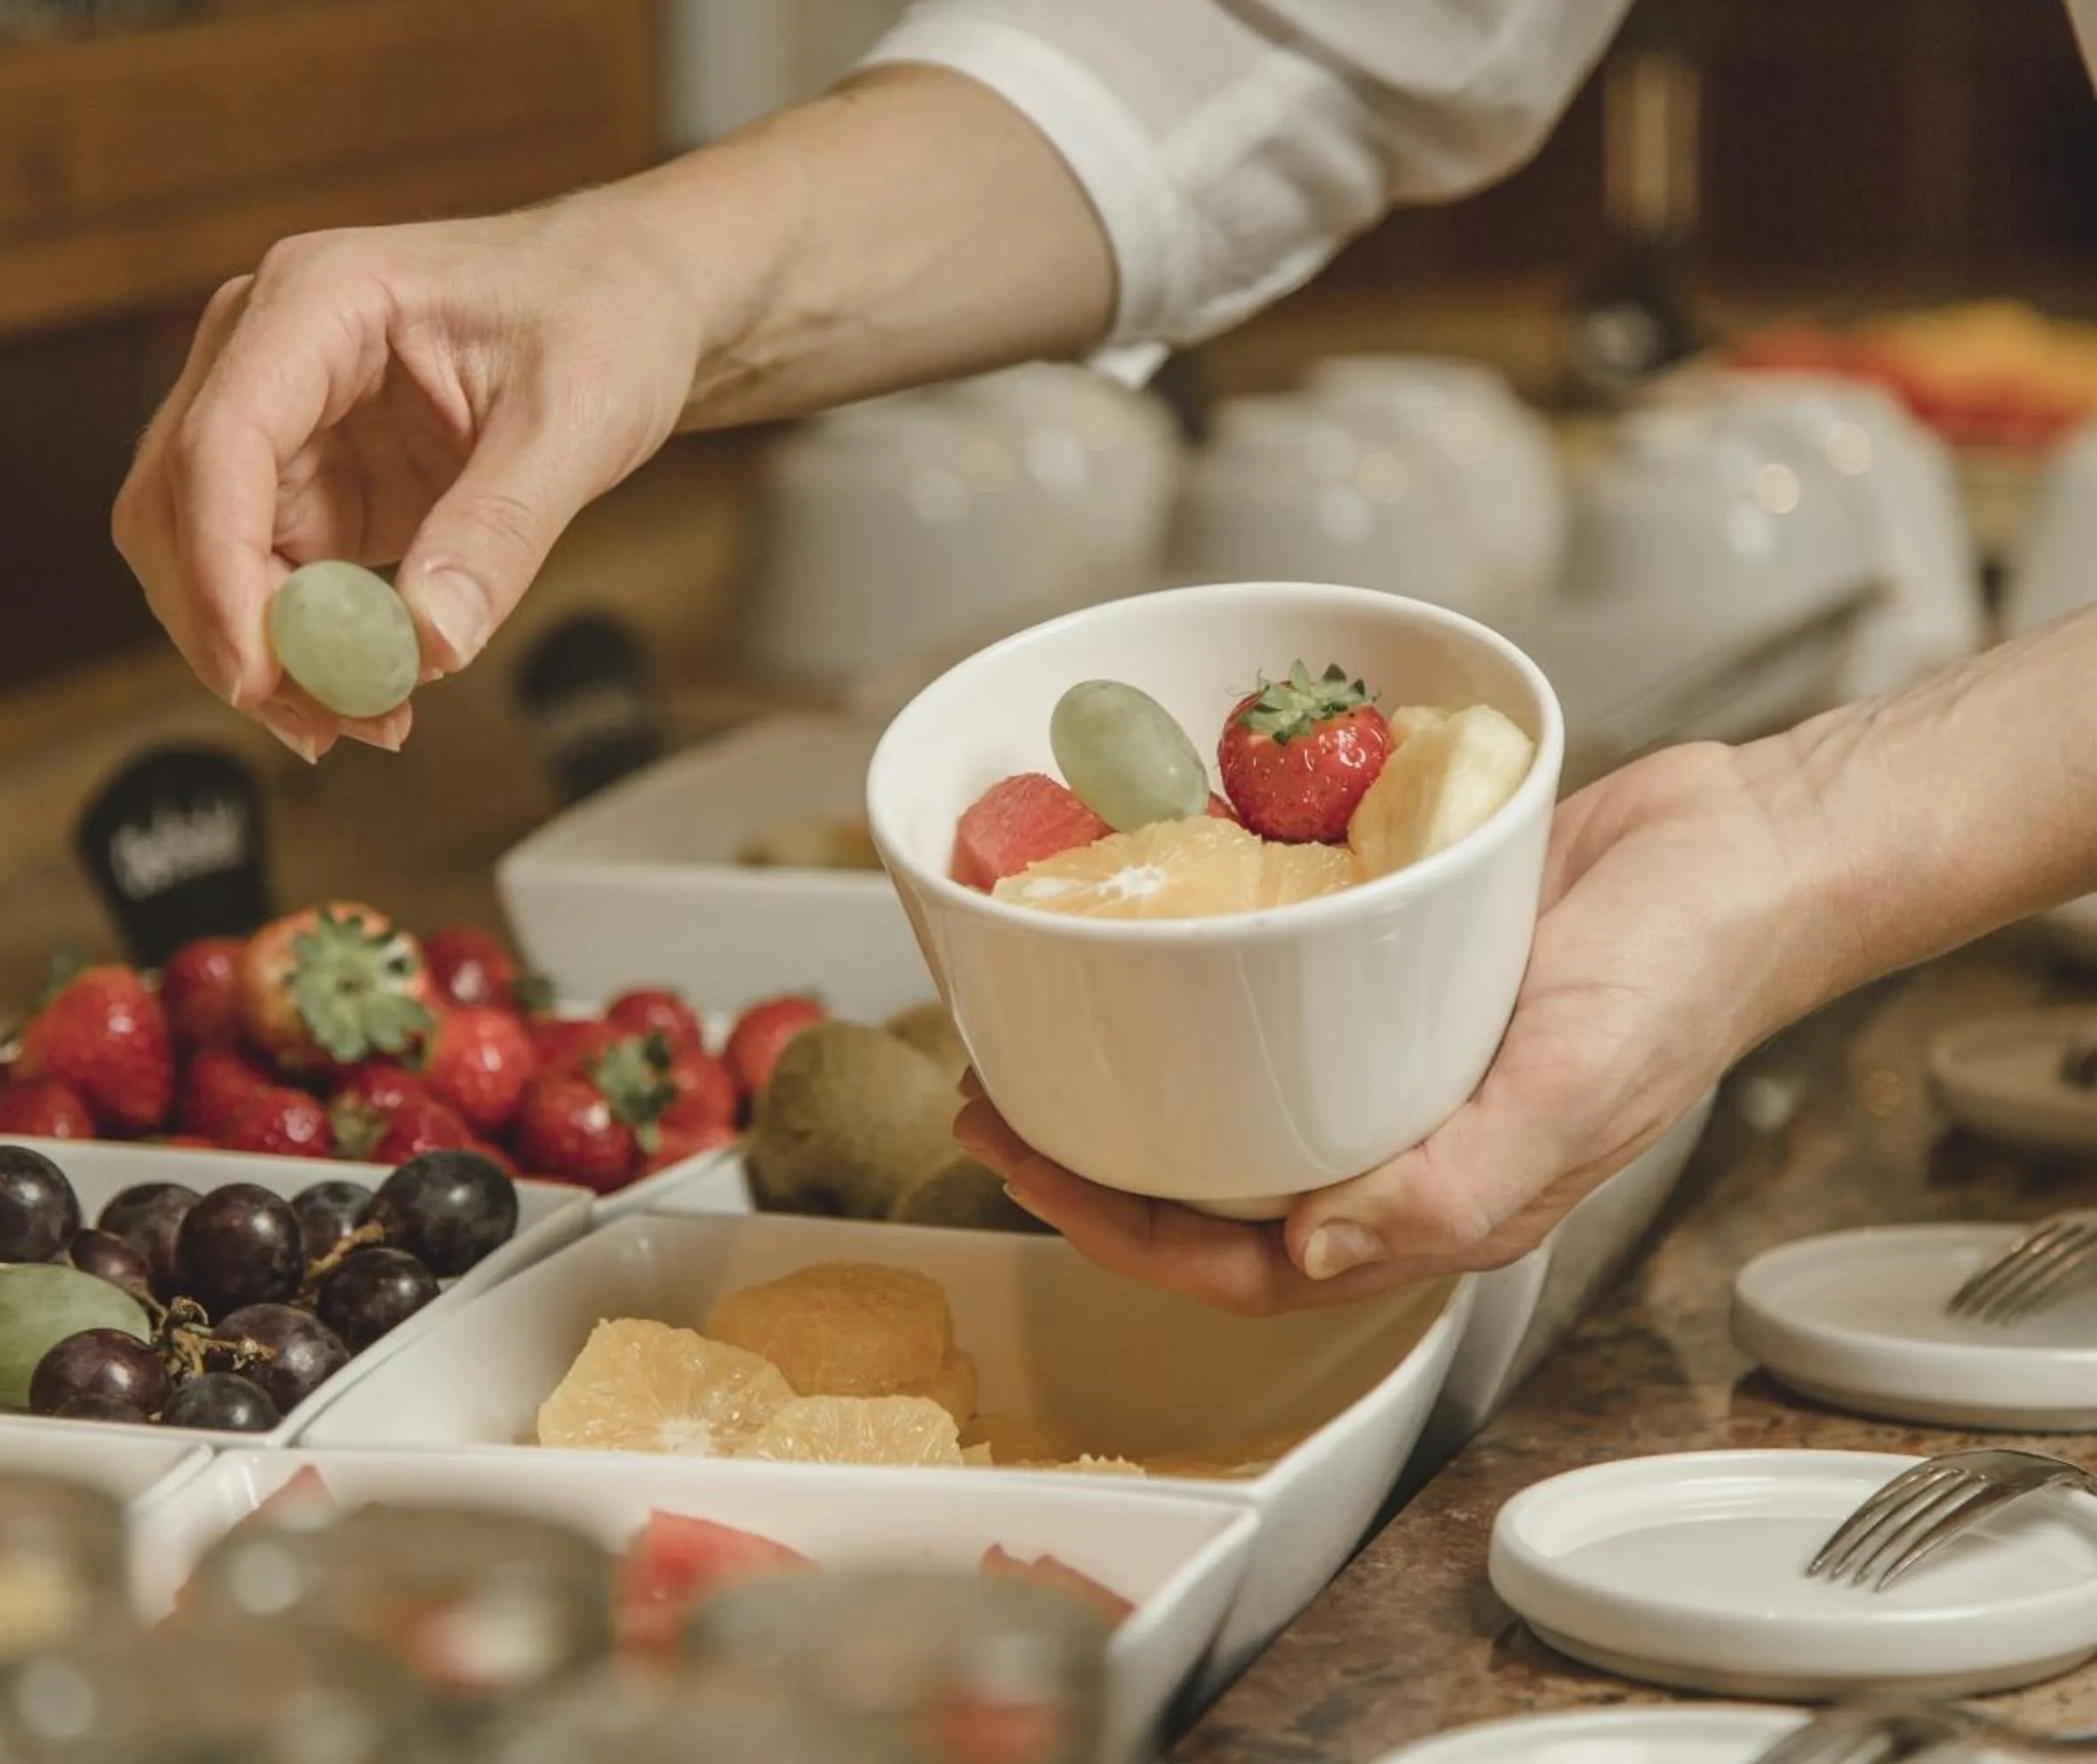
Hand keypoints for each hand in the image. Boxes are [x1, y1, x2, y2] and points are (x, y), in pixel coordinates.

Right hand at [113, 201, 701, 758]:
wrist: (634, 299)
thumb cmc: (604, 316)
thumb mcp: (576, 421)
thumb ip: (499, 532)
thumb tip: (429, 644)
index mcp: (319, 300)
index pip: (222, 442)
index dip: (221, 567)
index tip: (259, 672)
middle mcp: (268, 350)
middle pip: (177, 507)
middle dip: (230, 627)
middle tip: (320, 723)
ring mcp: (280, 419)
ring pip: (205, 558)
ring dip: (262, 652)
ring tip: (364, 719)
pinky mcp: (309, 481)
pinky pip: (266, 582)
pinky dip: (300, 649)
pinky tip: (368, 691)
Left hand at [955, 741, 1816, 1313]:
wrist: (1748, 842)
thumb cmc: (1689, 968)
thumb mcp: (1579, 1080)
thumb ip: (1457, 1181)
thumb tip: (1312, 1252)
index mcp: (1429, 1204)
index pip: (1238, 1262)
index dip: (1117, 1233)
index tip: (1023, 1164)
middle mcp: (1393, 1142)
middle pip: (1206, 1190)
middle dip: (1087, 1163)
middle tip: (987, 1095)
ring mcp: (1386, 1060)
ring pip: (1226, 1101)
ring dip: (1123, 1081)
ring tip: (1030, 1032)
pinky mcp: (1382, 973)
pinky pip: (1264, 1003)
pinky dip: (1189, 986)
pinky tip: (1135, 945)